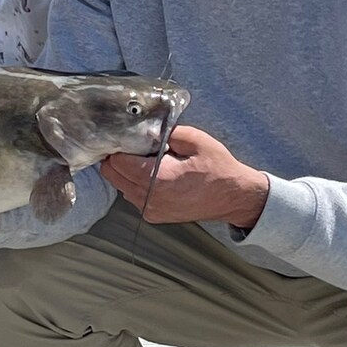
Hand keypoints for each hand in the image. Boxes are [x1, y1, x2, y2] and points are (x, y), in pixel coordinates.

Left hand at [100, 124, 268, 228]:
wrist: (234, 197)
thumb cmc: (217, 168)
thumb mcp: (196, 140)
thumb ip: (166, 132)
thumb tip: (144, 130)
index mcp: (156, 179)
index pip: (116, 162)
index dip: (118, 146)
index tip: (126, 136)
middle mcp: (149, 199)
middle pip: (113, 175)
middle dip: (117, 158)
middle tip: (134, 145)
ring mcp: (150, 210)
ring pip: (120, 186)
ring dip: (126, 172)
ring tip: (147, 160)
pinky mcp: (154, 216)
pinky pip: (132, 196)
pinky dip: (135, 183)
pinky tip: (153, 173)